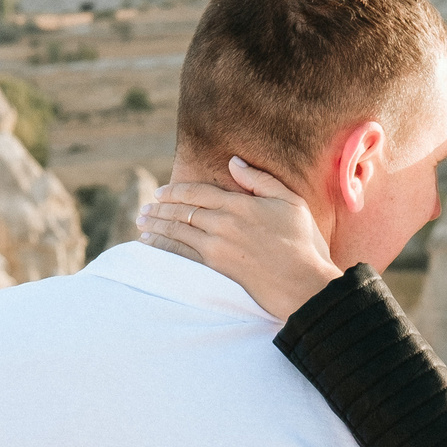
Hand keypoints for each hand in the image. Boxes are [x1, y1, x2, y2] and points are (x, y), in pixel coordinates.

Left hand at [140, 157, 344, 319]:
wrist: (305, 285)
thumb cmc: (304, 243)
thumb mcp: (290, 202)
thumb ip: (260, 180)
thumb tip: (234, 162)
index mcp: (239, 204)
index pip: (196, 192)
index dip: (174, 191)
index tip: (160, 193)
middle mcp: (223, 223)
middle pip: (181, 211)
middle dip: (159, 209)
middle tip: (144, 210)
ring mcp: (216, 247)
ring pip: (177, 232)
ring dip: (156, 227)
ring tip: (141, 224)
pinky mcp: (215, 269)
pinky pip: (180, 254)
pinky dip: (162, 247)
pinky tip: (150, 246)